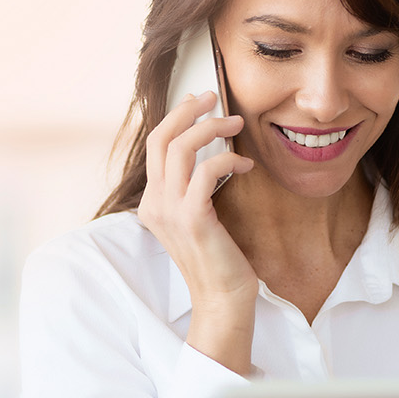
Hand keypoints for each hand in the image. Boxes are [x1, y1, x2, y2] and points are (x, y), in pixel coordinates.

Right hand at [136, 91, 256, 373]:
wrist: (223, 300)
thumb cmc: (220, 260)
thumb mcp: (201, 218)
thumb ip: (195, 189)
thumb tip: (209, 153)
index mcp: (152, 203)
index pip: (155, 145)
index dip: (176, 117)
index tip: (199, 102)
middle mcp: (154, 204)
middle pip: (161, 139)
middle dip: (188, 110)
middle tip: (215, 97)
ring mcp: (170, 212)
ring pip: (180, 148)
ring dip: (211, 128)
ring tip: (236, 123)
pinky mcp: (193, 219)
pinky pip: (207, 172)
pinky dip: (228, 160)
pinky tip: (246, 165)